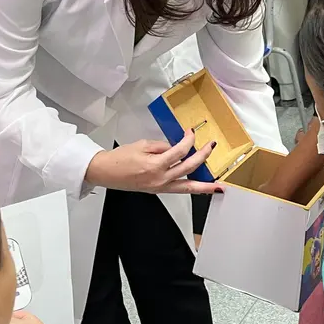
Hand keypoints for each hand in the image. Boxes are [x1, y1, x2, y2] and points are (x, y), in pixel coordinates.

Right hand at [86, 130, 221, 194]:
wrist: (105, 172)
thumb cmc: (120, 159)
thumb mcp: (143, 145)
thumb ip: (163, 146)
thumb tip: (177, 148)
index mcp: (155, 165)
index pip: (179, 151)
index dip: (188, 140)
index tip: (191, 133)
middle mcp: (160, 179)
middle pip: (189, 168)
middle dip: (203, 157)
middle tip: (211, 148)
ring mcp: (160, 187)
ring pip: (187, 188)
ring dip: (205, 186)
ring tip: (218, 186)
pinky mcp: (158, 190)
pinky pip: (179, 190)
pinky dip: (192, 189)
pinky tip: (201, 188)